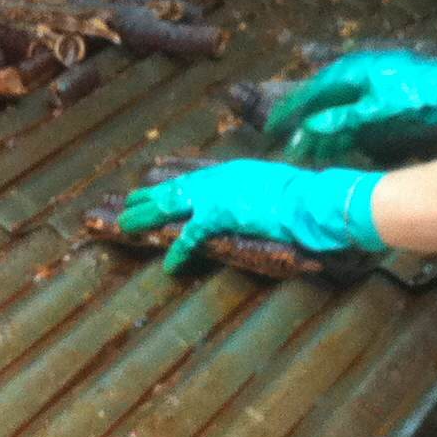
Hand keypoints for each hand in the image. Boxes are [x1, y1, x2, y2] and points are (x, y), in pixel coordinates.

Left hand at [117, 160, 385, 273]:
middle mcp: (219, 178)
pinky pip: (191, 234)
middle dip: (150, 197)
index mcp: (233, 172)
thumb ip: (259, 193)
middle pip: (175, 188)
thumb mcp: (276, 188)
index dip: (173, 187)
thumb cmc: (303, 197)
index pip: (195, 180)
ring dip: (147, 215)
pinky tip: (170, 265)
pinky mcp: (219, 214)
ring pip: (171, 204)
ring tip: (126, 225)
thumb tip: (256, 205)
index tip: (156, 189)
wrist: (310, 199)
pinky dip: (179, 250)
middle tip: (129, 203)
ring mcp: (216, 194)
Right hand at [265, 50, 436, 164]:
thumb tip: (310, 127)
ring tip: (309, 153)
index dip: (291, 110)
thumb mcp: (376, 109)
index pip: (311, 92)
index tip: (273, 127)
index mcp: (350, 73)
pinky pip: (352, 118)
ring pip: (336, 113)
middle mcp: (354, 78)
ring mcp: (367, 89)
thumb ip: (342, 119)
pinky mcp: (379, 102)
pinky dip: (341, 133)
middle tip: (290, 145)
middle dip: (304, 125)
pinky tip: (334, 148)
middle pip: (321, 103)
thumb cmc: (413, 95)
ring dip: (322, 133)